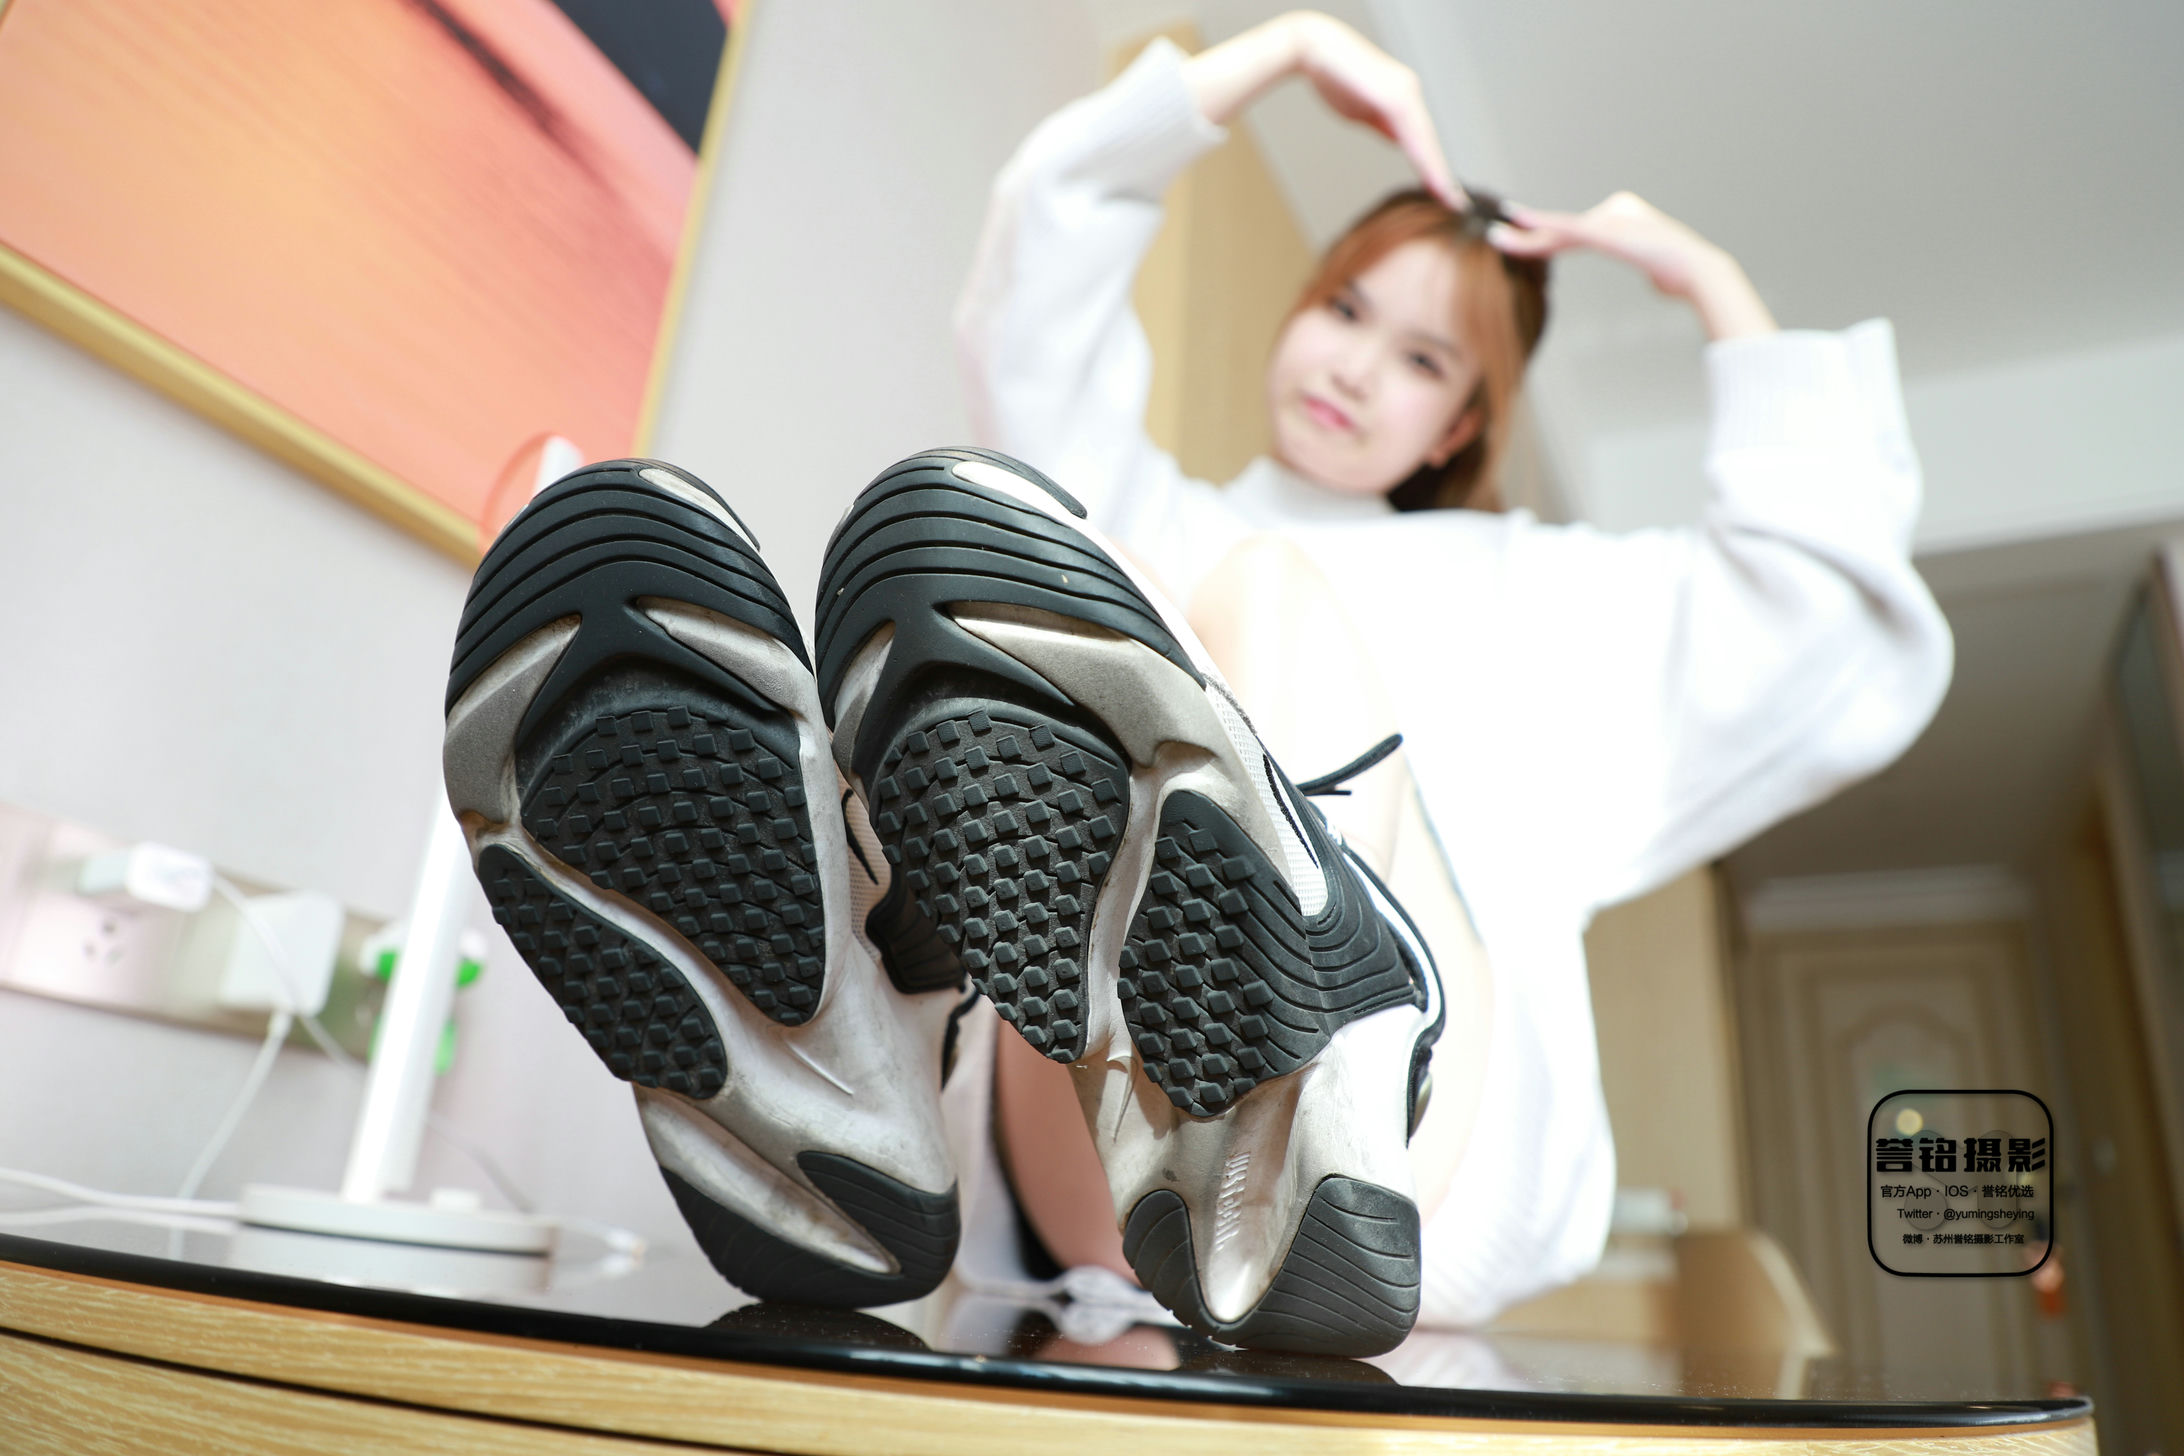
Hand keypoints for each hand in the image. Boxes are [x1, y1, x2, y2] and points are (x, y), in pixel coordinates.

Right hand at [1183, 12, 1457, 206]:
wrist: (1313, 48)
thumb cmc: (1331, 76)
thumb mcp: (1361, 110)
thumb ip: (1382, 125)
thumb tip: (1399, 140)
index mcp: (1402, 97)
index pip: (1421, 138)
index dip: (1432, 166)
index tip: (1442, 191)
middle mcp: (1410, 93)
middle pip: (1429, 142)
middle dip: (1441, 175)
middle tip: (1456, 203)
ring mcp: (1406, 94)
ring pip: (1426, 142)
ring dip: (1438, 173)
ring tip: (1450, 200)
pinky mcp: (1396, 98)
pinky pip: (1414, 137)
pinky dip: (1425, 161)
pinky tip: (1434, 180)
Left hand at [1490, 192, 1777, 340]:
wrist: (1697, 271)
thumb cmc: (1681, 275)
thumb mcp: (1657, 269)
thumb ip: (1649, 267)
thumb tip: (1660, 279)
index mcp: (1620, 217)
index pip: (1573, 233)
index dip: (1543, 240)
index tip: (1519, 244)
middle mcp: (1613, 211)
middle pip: (1561, 230)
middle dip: (1526, 237)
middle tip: (1495, 236)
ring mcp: (1609, 218)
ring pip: (1559, 231)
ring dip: (1524, 236)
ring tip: (1496, 236)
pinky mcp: (1606, 230)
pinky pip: (1568, 228)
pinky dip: (1541, 224)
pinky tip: (1517, 220)